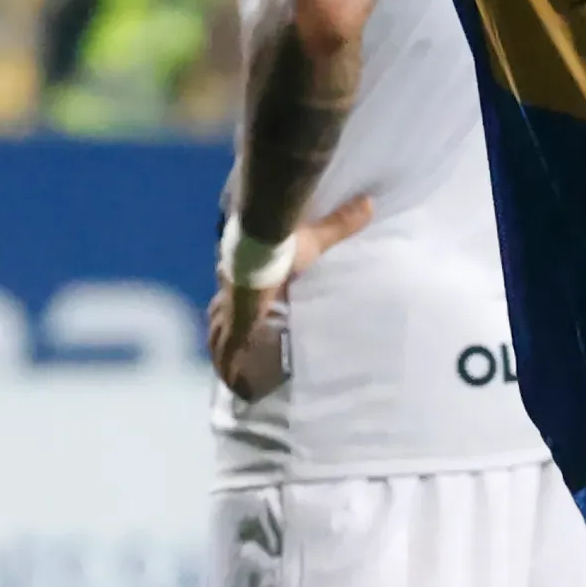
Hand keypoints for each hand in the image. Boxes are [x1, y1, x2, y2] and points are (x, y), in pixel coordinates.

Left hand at [206, 193, 373, 398]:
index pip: (235, 290)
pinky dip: (230, 368)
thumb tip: (367, 203)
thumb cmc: (282, 247)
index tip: (245, 310)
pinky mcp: (236, 328)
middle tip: (236, 345)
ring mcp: (231, 313)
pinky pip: (228, 353)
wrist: (260, 252)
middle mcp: (233, 294)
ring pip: (219, 336)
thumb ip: (338, 223)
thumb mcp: (315, 237)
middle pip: (220, 315)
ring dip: (223, 351)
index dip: (236, 302)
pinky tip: (234, 383)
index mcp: (246, 275)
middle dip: (224, 330)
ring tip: (232, 371)